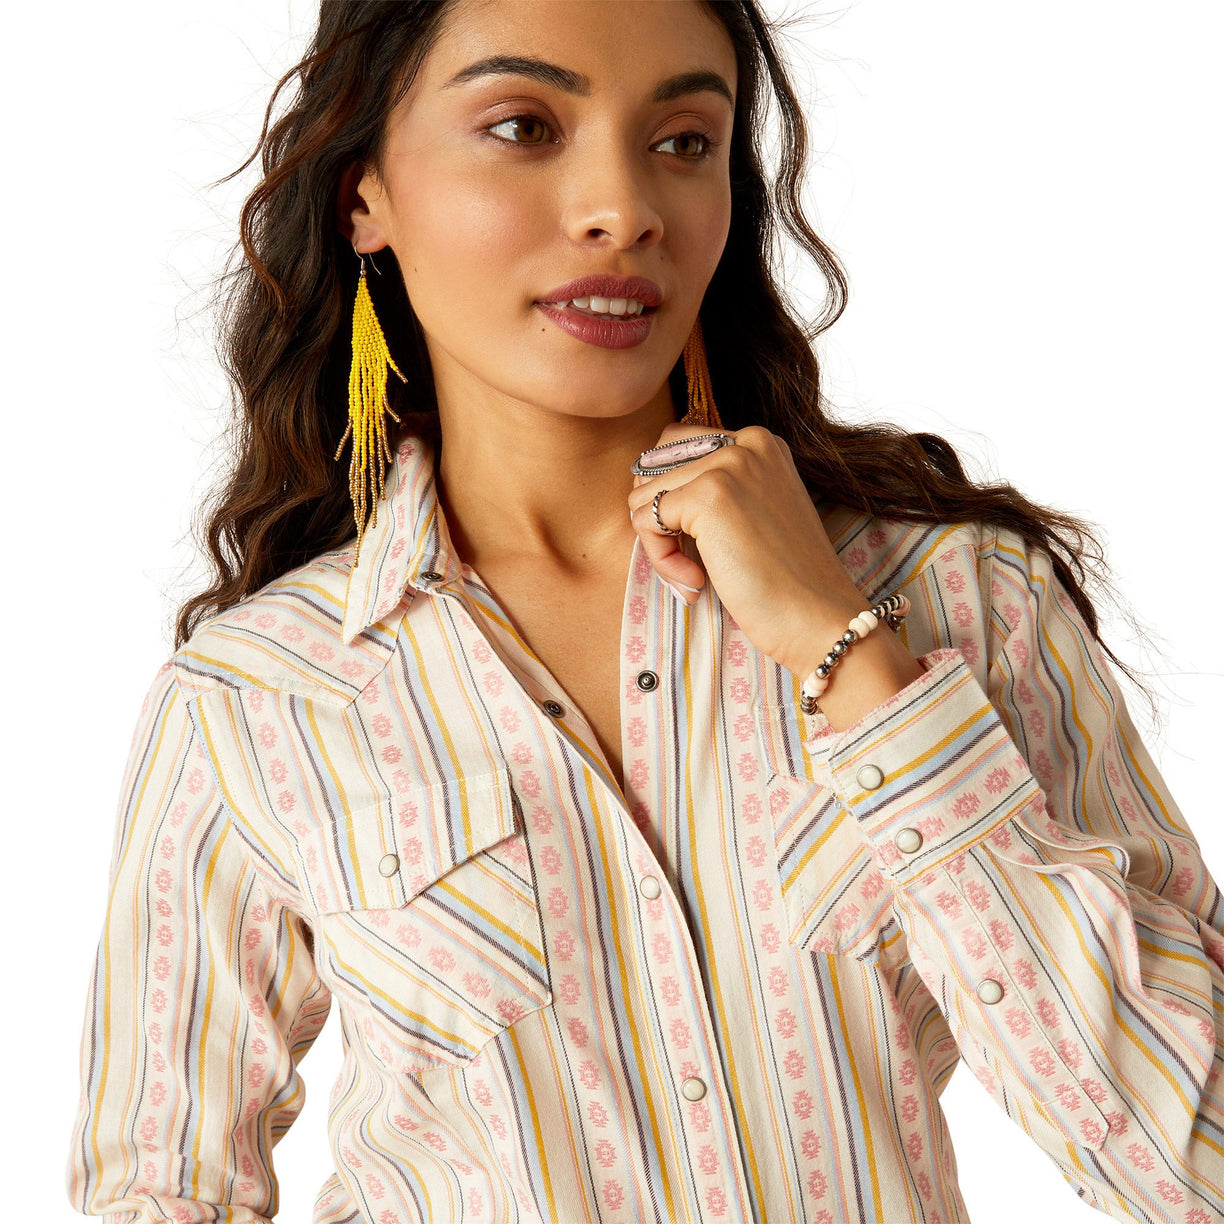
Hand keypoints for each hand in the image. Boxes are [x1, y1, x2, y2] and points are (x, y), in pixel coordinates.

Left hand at [628, 422, 871, 679]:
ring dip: (659, 545)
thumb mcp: (754, 512)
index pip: (676, 444)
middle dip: (657, 515)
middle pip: (652, 466)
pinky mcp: (708, 496)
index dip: (672, 496)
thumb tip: (642, 488)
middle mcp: (744, 442)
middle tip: (687, 558)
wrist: (818, 618)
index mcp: (758, 442)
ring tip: (698, 575)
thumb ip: (714, 489)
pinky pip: (645, 522)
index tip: (698, 540)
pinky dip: (661, 560)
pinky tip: (697, 581)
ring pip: (643, 496)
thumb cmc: (785, 579)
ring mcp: (727, 465)